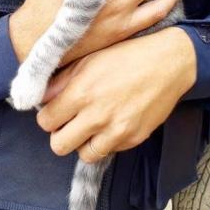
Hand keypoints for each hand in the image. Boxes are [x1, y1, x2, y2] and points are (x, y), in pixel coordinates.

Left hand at [36, 27, 196, 162]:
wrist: (168, 62)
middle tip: (70, 122)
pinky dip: (106, 141)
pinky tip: (111, 123)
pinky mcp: (134, 138)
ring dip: (84, 142)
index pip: (45, 121)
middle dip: (60, 135)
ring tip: (91, 125)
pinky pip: (109, 151)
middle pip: (59, 145)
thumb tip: (41, 98)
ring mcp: (116, 130)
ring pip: (84, 154)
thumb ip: (60, 81)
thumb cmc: (126, 55)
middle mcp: (96, 115)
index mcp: (80, 92)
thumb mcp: (88, 60)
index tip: (56, 111)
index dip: (48, 116)